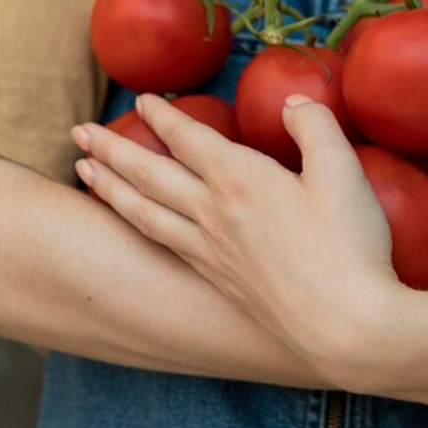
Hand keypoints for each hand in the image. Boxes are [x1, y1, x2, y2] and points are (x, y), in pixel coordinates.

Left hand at [73, 94, 404, 370]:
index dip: (162, 116)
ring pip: (145, 212)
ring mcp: (211, 251)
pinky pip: (163, 243)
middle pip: (149, 174)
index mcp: (239, 179)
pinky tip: (137, 223)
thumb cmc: (348, 245)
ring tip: (84, 171)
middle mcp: (213, 214)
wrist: (345, 326)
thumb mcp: (342, 170)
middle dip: (112, 148)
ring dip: (110, 187)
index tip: (142, 101)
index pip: (188, 138)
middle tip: (79, 131)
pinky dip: (138, 224)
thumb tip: (294, 103)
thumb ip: (315, 125)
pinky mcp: (219, 281)